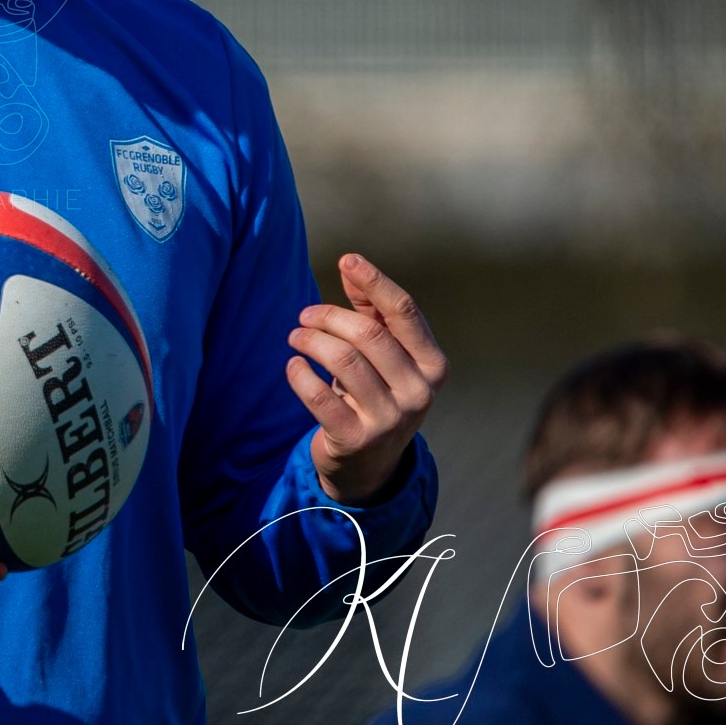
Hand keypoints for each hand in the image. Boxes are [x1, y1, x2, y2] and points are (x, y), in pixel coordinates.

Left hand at [285, 254, 448, 505]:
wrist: (369, 464)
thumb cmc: (375, 394)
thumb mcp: (384, 356)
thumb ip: (371, 312)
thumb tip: (350, 265)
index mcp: (433, 365)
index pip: (404, 312)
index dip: (374, 281)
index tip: (346, 259)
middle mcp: (419, 392)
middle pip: (367, 334)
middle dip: (328, 317)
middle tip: (304, 316)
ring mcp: (389, 418)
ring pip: (342, 359)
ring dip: (309, 340)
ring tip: (295, 337)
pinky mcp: (356, 438)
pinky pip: (318, 395)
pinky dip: (298, 373)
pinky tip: (293, 366)